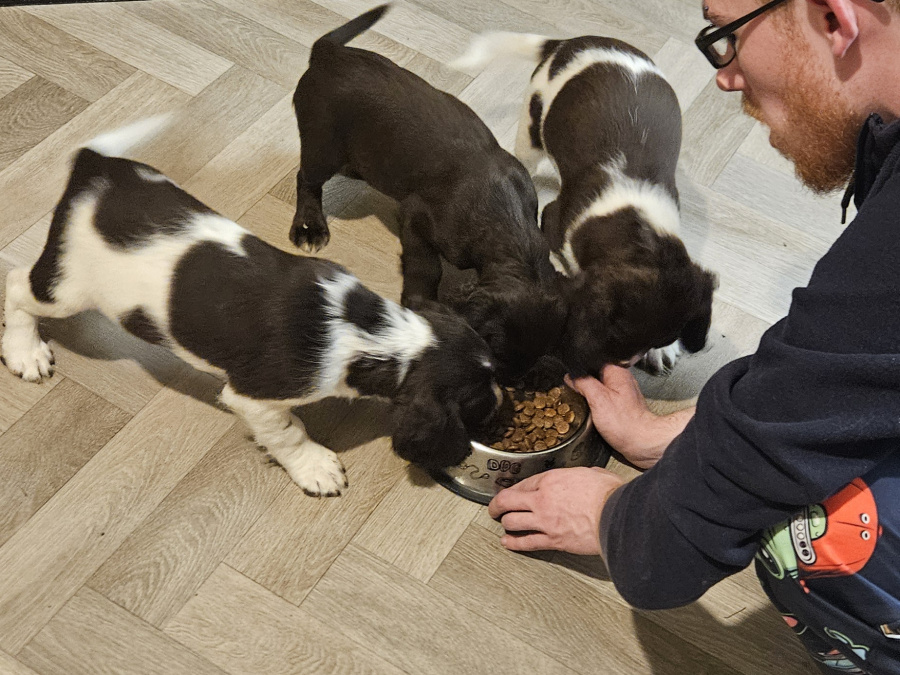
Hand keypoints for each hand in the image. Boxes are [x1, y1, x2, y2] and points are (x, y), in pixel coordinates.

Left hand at [487, 467, 623, 554]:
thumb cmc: (610, 494)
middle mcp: (543, 499)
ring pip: (512, 522)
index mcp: (552, 480)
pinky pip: (526, 542)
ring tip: (503, 524)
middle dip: (497, 505)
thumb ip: (583, 475)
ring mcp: (545, 521)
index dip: (515, 489)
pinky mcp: (552, 540)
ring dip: (505, 523)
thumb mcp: (594, 473)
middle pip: (508, 501)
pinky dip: (514, 543)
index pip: (524, 483)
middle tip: (494, 508)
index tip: (511, 493)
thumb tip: (588, 476)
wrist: (617, 516)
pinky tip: (507, 543)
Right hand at [566, 365, 693, 468]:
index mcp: (617, 372)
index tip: (572, 381)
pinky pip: (603, 400)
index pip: (593, 361)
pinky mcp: (621, 406)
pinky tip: (594, 413)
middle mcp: (621, 380)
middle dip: (583, 383)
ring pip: (598, 388)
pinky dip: (596, 405)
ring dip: (589, 395)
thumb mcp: (597, 399)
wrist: (641, 443)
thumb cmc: (625, 423)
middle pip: (594, 374)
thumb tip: (571, 376)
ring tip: (587, 405)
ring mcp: (622, 393)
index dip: (580, 369)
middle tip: (578, 395)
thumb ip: (583, 382)